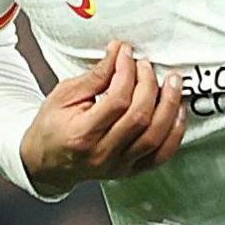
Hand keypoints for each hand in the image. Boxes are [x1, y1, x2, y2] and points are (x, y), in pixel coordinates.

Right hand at [20, 40, 189, 196]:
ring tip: (172, 83)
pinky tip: (177, 112)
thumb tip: (119, 53)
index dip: (127, 72)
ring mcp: (118, 166)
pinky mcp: (129, 171)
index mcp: (81, 135)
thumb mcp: (64, 95)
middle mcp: (102, 154)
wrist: (46, 162)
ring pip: (155, 136)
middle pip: (139, 117)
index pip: (116, 100)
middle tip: (146, 65)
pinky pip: (161, 155)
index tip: (127, 54)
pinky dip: (175, 133)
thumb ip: (95, 76)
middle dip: (148, 84)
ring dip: (169, 105)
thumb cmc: (51, 127)